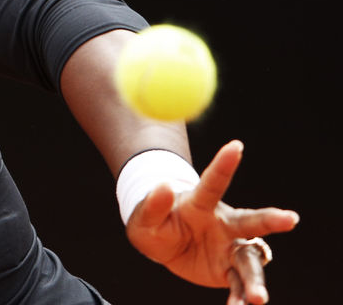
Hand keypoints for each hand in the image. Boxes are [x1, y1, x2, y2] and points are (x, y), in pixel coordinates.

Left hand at [126, 140, 298, 303]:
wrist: (165, 245)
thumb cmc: (155, 223)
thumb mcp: (143, 218)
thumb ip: (152, 205)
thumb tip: (163, 186)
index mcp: (200, 205)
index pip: (212, 183)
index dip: (223, 164)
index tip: (236, 144)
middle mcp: (223, 224)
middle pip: (249, 221)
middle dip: (270, 219)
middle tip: (290, 218)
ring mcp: (229, 247)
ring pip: (249, 261)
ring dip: (255, 281)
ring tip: (258, 298)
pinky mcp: (228, 270)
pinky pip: (238, 284)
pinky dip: (241, 297)